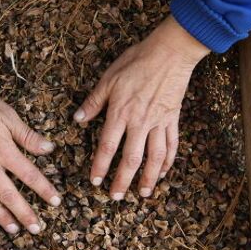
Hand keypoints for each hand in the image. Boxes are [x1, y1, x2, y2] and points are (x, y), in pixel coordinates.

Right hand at [0, 58, 60, 233]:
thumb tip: (48, 149)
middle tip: (36, 228)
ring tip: (13, 229)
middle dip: (24, 213)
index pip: (29, 175)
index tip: (55, 202)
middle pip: (9, 195)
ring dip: (1, 217)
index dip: (44, 189)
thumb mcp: (9, 116)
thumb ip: (28, 136)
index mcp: (3, 151)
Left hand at [74, 16, 209, 199]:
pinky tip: (163, 173)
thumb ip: (93, 102)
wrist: (170, 53)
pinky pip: (171, 145)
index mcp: (121, 113)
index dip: (100, 166)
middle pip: (131, 159)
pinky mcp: (173, 119)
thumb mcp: (108, 79)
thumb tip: (77, 119)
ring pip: (154, 157)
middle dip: (123, 180)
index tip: (95, 182)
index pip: (108, 146)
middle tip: (116, 197)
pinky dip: (168, 162)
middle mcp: (140, 122)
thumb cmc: (136, 62)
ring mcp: (159, 122)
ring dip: (148, 178)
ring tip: (142, 193)